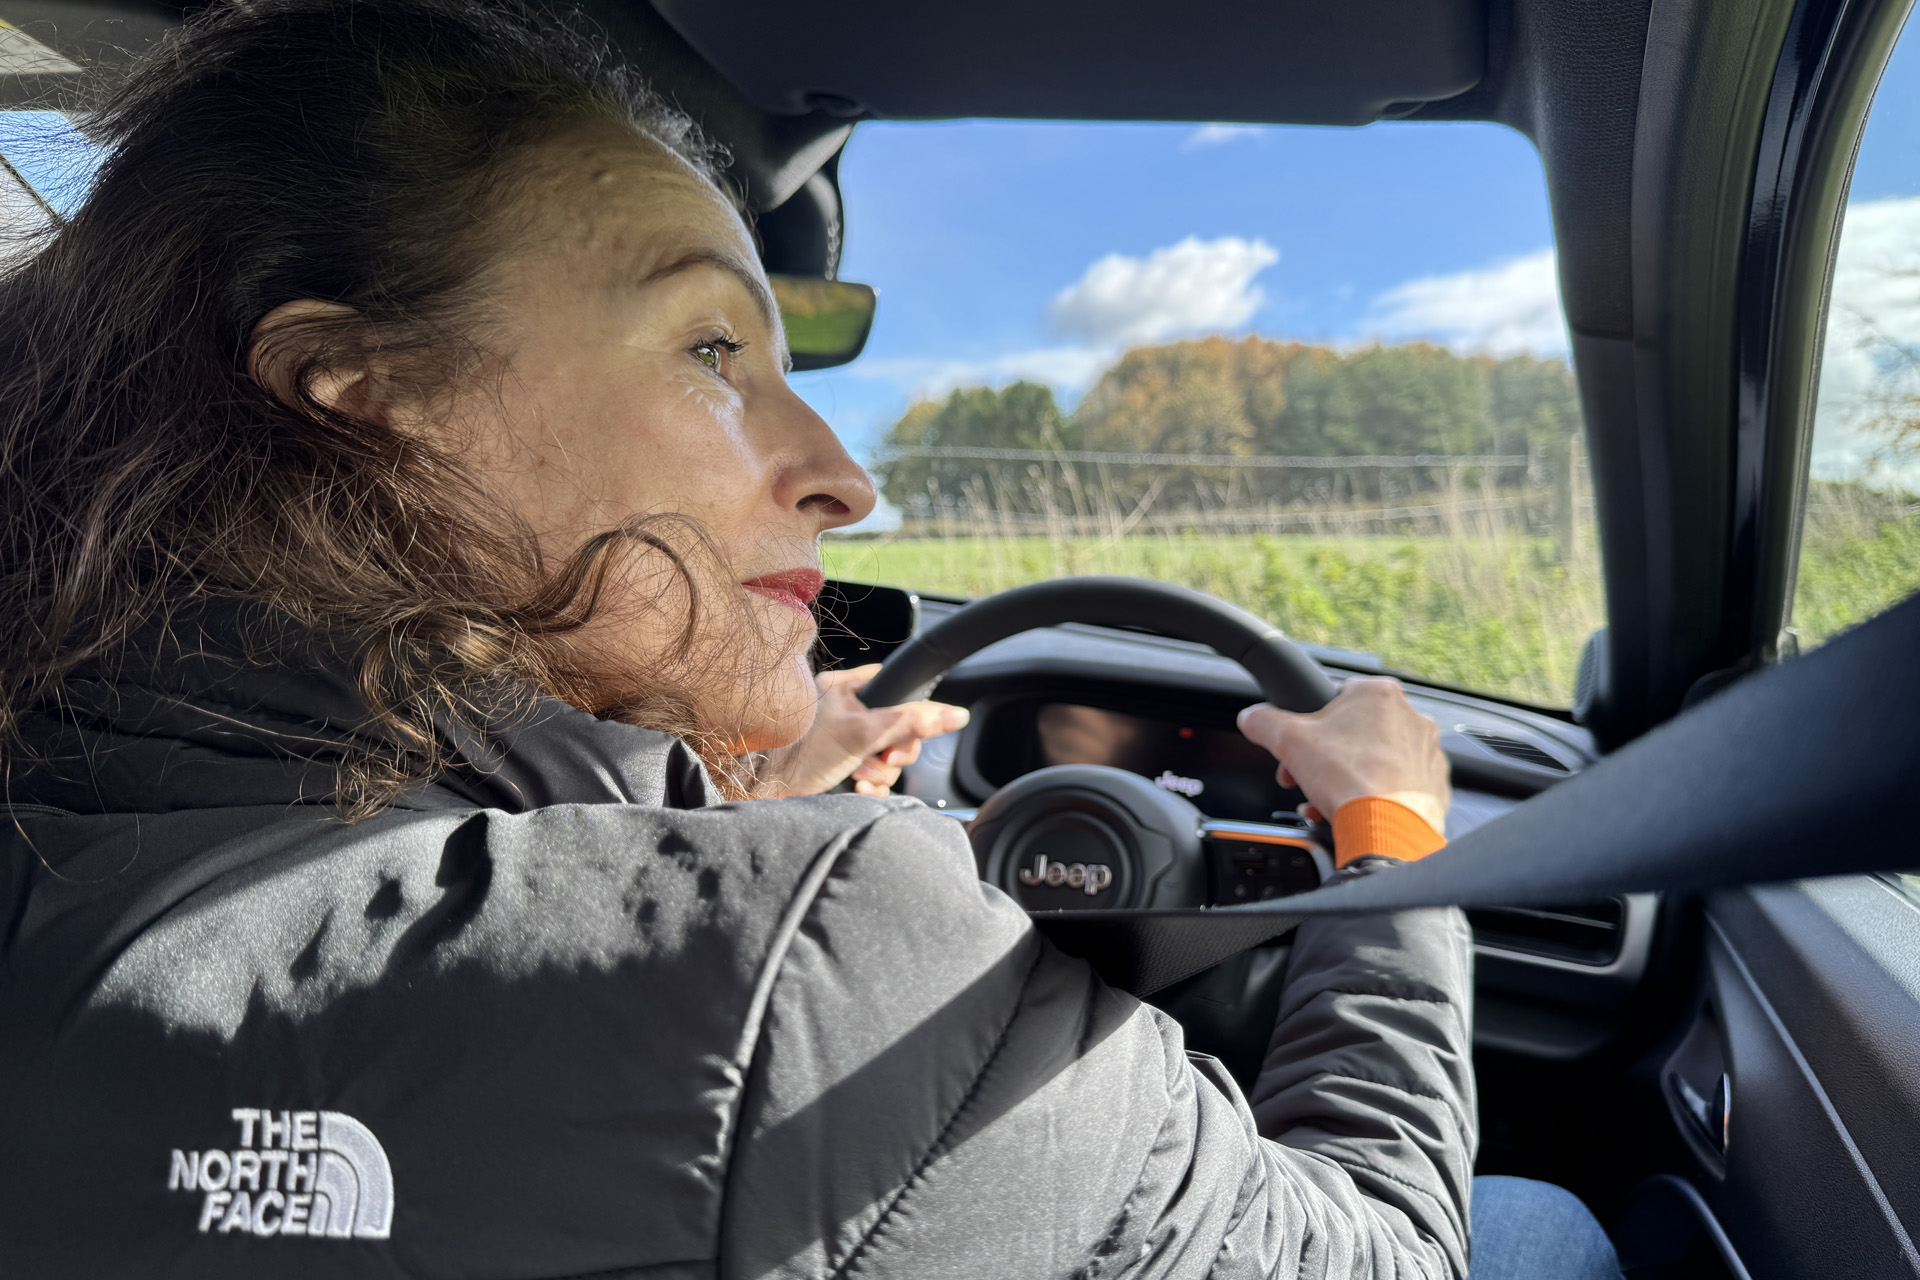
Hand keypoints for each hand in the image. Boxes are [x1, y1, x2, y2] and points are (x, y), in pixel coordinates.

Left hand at [758, 664, 969, 797]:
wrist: (761, 793)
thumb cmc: (797, 754)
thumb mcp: (862, 734)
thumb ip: (910, 722)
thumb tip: (954, 714)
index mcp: (844, 688)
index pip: (893, 686)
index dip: (909, 708)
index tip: (908, 729)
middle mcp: (842, 711)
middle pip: (895, 727)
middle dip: (892, 751)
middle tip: (882, 758)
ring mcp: (840, 741)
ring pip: (884, 755)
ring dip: (879, 772)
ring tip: (859, 774)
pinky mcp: (837, 767)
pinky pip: (871, 774)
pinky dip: (870, 784)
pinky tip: (856, 787)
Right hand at [1237, 677, 1449, 832]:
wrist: (1388, 828)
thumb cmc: (1348, 778)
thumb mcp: (1288, 740)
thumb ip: (1264, 721)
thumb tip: (1252, 718)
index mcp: (1380, 695)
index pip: (1337, 698)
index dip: (1310, 725)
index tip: (1299, 748)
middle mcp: (1412, 718)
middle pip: (1355, 734)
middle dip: (1325, 758)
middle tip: (1306, 778)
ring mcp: (1427, 753)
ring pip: (1375, 762)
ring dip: (1346, 780)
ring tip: (1326, 801)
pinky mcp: (1434, 786)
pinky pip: (1396, 787)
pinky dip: (1374, 798)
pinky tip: (1353, 812)